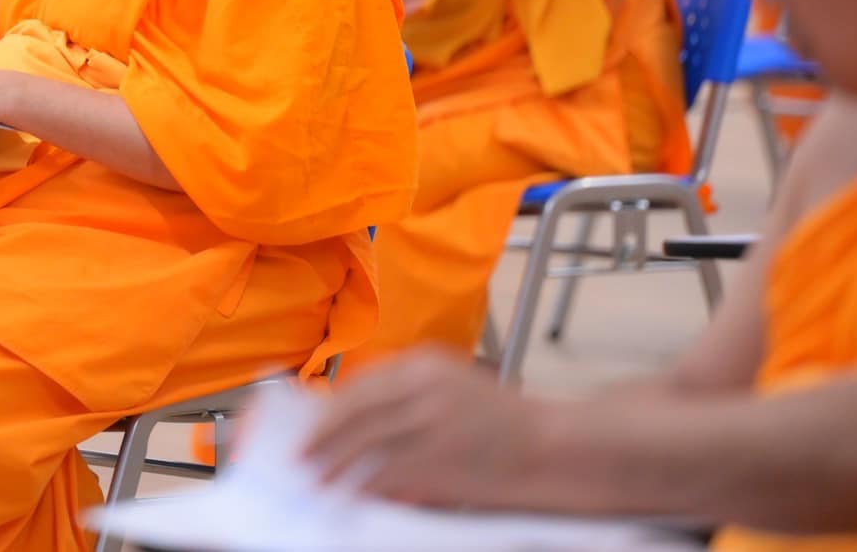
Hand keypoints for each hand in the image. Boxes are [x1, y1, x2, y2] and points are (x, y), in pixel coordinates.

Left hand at [302, 348, 547, 508]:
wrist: (557, 444)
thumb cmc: (507, 425)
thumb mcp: (455, 393)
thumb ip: (410, 406)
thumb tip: (361, 437)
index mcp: (425, 363)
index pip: (363, 384)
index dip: (332, 409)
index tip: (311, 426)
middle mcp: (422, 382)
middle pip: (355, 408)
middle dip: (323, 435)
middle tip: (299, 455)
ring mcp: (429, 416)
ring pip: (365, 439)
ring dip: (334, 461)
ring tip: (315, 478)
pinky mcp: (437, 451)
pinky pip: (387, 469)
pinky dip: (363, 482)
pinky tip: (349, 494)